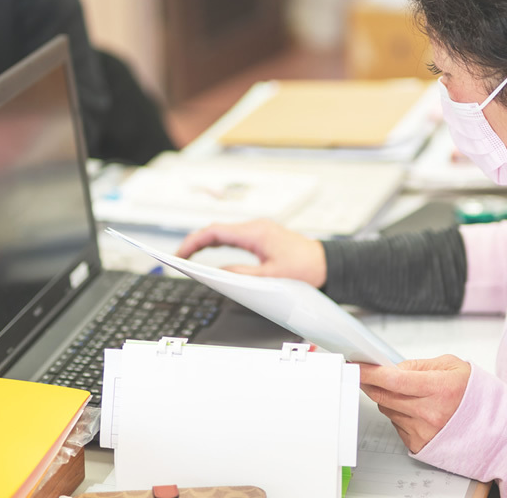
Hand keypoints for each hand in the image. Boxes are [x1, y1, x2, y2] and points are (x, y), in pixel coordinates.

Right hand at [175, 219, 326, 287]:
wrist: (327, 265)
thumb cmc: (306, 269)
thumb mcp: (270, 278)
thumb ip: (241, 275)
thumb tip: (219, 273)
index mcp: (256, 232)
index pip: (215, 232)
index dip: (193, 242)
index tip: (180, 254)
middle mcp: (256, 227)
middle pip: (217, 230)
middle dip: (196, 243)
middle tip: (180, 258)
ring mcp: (260, 231)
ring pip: (225, 233)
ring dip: (207, 243)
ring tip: (190, 257)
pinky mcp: (263, 238)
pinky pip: (235, 238)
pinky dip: (220, 245)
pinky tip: (212, 254)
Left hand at [359, 355, 470, 453]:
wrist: (490, 424)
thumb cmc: (472, 394)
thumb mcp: (451, 366)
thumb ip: (419, 365)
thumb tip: (393, 368)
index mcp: (440, 389)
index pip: (395, 380)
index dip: (372, 373)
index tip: (359, 367)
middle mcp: (431, 413)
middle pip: (385, 396)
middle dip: (372, 383)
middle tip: (367, 375)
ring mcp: (424, 431)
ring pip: (388, 409)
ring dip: (389, 398)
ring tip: (409, 393)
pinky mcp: (419, 444)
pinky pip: (396, 424)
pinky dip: (399, 414)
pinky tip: (415, 409)